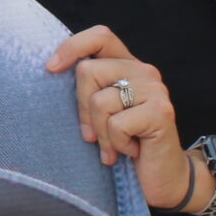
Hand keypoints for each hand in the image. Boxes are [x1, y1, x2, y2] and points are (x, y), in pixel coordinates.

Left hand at [46, 25, 194, 211]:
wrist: (164, 178)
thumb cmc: (128, 145)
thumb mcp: (104, 114)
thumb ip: (91, 90)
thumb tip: (53, 70)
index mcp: (130, 67)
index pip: (101, 36)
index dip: (73, 47)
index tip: (51, 68)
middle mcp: (145, 72)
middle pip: (88, 71)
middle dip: (82, 109)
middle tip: (94, 135)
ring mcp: (155, 90)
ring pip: (100, 101)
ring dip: (102, 133)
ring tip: (117, 146)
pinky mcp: (160, 112)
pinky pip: (116, 124)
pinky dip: (115, 144)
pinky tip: (131, 152)